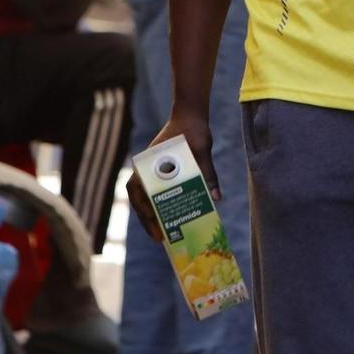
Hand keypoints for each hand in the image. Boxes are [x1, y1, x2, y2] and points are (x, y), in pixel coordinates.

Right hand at [123, 107, 213, 245]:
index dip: (144, 212)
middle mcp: (146, 169)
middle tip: (160, 238)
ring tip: (164, 233)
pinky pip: (158, 191)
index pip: (138, 192)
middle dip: (149, 220)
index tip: (155, 227)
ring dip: (153, 215)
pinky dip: (162, 205)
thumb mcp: (202, 151)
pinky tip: (173, 216)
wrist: (191, 114)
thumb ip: (207, 173)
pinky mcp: (163, 172)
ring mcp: (153, 171)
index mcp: (148, 164)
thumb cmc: (193, 130)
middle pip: (141, 199)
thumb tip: (216, 197)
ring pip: (147, 198)